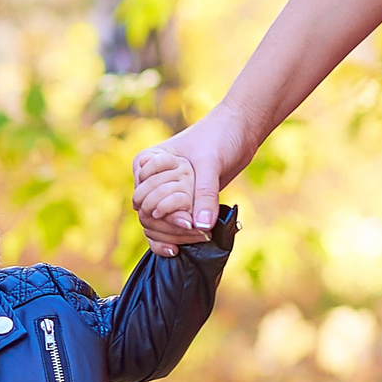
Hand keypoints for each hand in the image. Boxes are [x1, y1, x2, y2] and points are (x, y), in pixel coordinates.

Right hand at [131, 109, 253, 257]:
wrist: (238, 131)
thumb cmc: (219, 136)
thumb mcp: (211, 163)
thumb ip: (205, 194)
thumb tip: (201, 226)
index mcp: (146, 162)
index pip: (143, 197)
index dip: (163, 211)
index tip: (187, 220)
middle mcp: (150, 179)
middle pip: (147, 215)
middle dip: (169, 226)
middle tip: (196, 230)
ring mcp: (164, 192)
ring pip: (154, 225)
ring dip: (173, 235)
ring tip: (200, 237)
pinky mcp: (179, 202)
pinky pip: (166, 226)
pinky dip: (171, 238)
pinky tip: (178, 250)